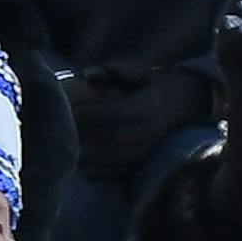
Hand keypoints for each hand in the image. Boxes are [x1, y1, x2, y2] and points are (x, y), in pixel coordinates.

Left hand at [66, 66, 211, 179]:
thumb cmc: (152, 85)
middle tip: (58, 132)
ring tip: (62, 148)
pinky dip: (94, 169)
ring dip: (84, 155)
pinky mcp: (141, 164)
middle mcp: (148, 132)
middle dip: (82, 136)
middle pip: (109, 138)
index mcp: (147, 107)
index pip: (115, 113)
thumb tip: (86, 75)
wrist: (183, 106)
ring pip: (110, 158)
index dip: (90, 114)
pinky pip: (115, 171)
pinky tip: (76, 163)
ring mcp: (145, 151)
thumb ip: (115, 69)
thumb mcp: (140, 71)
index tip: (69, 111)